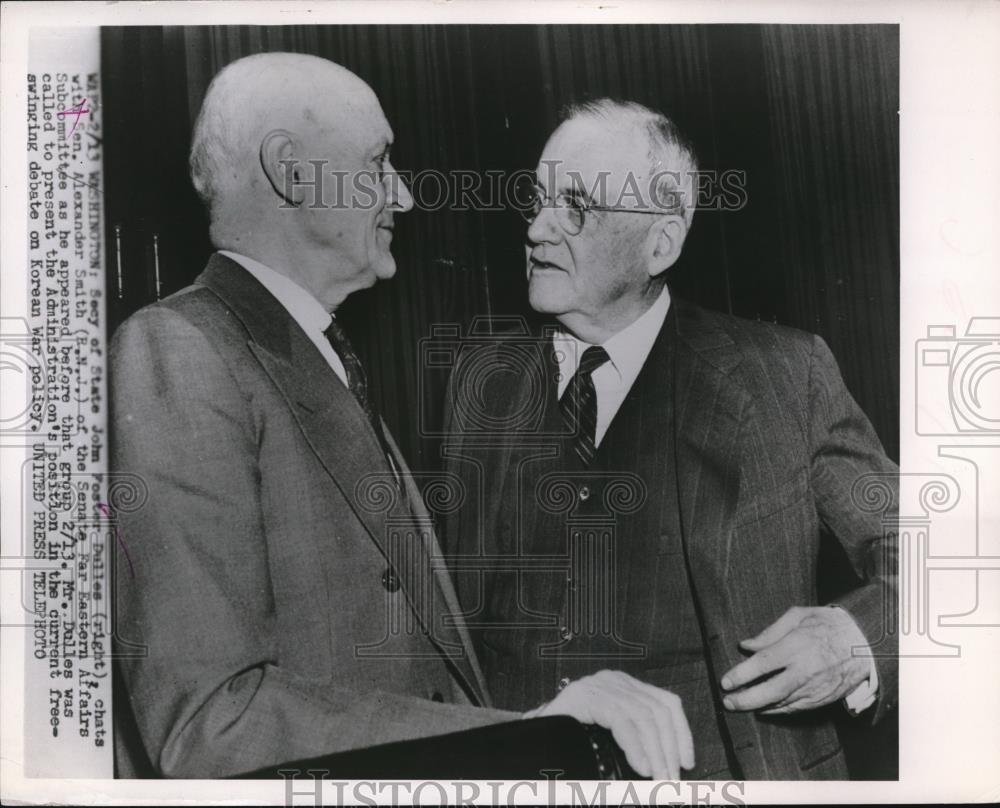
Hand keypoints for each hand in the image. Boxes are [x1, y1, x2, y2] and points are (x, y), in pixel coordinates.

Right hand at [524, 669, 693, 779]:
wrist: (527, 742)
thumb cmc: (568, 744)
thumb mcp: (610, 741)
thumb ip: (635, 743)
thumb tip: (668, 763)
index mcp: (622, 688)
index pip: (665, 702)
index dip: (682, 733)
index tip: (688, 762)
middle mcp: (612, 681)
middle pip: (658, 710)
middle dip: (670, 750)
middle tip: (672, 782)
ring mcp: (597, 685)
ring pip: (644, 716)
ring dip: (657, 754)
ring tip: (659, 780)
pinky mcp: (585, 696)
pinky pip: (621, 718)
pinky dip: (635, 746)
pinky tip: (641, 766)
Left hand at [720, 606, 870, 714]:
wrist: (866, 644)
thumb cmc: (828, 624)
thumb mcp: (799, 616)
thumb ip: (770, 632)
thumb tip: (746, 646)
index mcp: (797, 646)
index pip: (763, 663)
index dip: (741, 674)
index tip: (725, 682)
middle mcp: (805, 671)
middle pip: (769, 691)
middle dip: (745, 699)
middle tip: (727, 702)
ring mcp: (814, 688)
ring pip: (781, 704)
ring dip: (758, 706)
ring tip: (739, 705)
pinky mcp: (822, 699)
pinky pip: (795, 708)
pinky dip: (777, 710)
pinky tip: (763, 708)